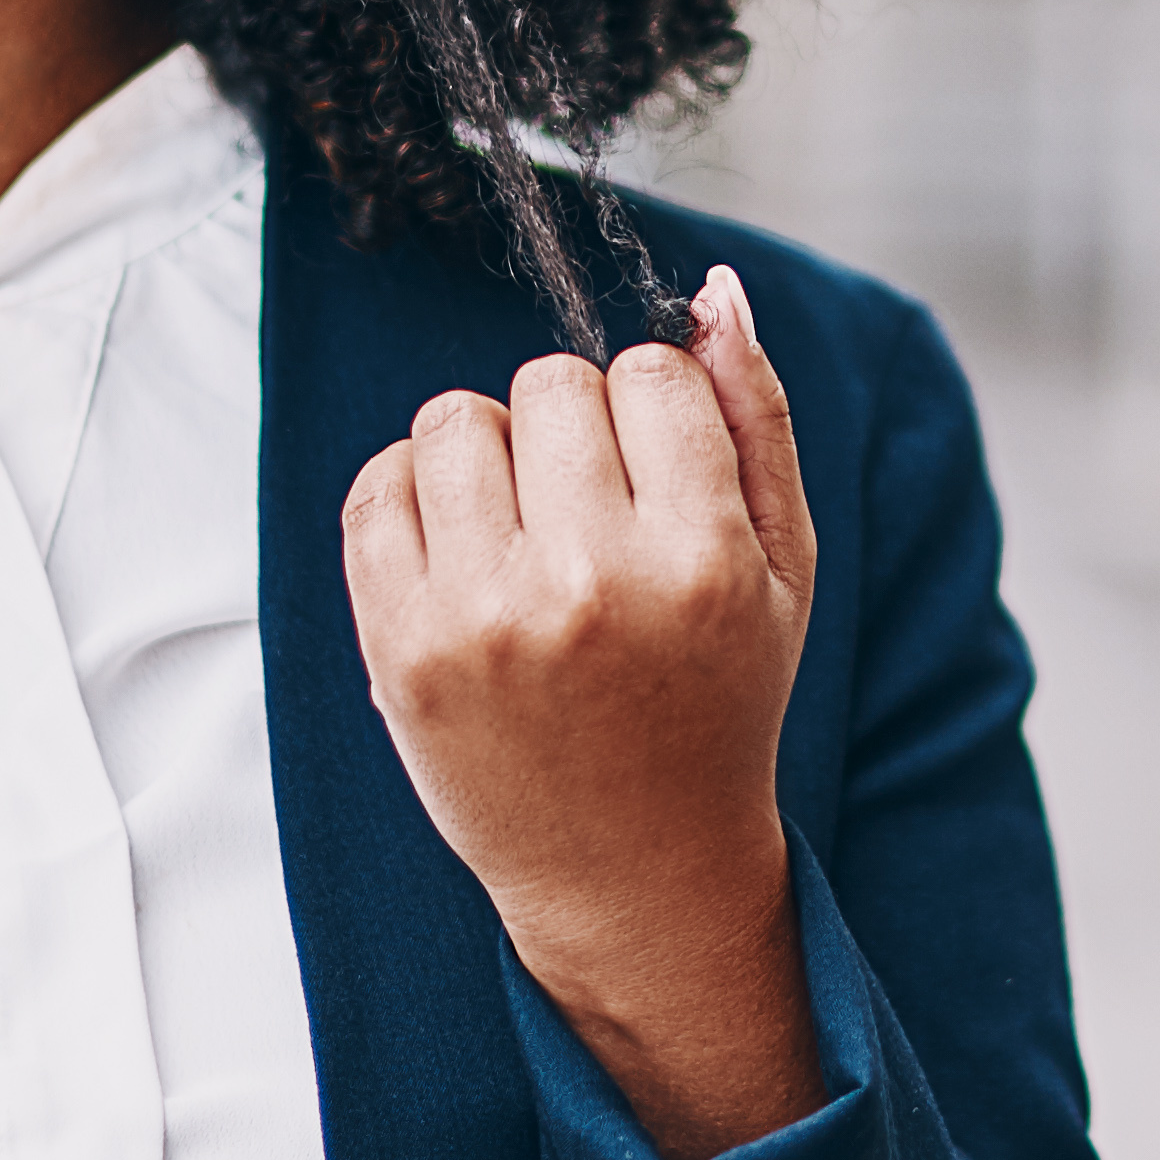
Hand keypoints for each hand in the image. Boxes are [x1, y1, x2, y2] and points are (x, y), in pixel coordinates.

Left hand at [341, 266, 821, 1159]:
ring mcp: (483, 619)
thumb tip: (713, 291)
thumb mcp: (781, 572)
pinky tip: (462, 554)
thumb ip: (757, 420)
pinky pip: (377, 488)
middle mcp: (588, 585)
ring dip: (486, 453)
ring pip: (453, 419)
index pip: (647, 373)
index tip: (655, 479)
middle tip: (589, 514)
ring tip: (523, 531)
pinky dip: (413, 496)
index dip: (650, 412)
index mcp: (700, 562)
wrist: (632, 868)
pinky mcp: (402, 648)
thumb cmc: (714, 703)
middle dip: (569, 429)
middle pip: (547, 385)